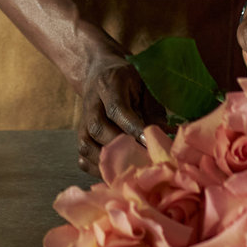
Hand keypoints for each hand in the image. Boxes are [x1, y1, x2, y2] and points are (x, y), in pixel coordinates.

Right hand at [76, 56, 165, 175]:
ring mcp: (82, 121)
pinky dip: (97, 170)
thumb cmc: (128, 81)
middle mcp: (91, 102)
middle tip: (142, 161)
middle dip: (121, 148)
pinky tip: (116, 173)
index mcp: (109, 84)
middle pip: (98, 129)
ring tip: (130, 171)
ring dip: (109, 162)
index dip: (132, 128)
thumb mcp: (144, 85)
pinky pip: (83, 158)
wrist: (98, 72)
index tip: (149, 144)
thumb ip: (153, 109)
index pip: (116, 109)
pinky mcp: (80, 136)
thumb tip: (165, 138)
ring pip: (87, 145)